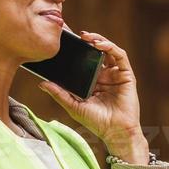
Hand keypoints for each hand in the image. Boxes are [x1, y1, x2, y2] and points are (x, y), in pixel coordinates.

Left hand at [38, 30, 148, 162]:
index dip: (77, 51)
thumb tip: (42, 83)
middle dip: (87, 41)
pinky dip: (111, 47)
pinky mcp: (126, 75)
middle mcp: (105, 76)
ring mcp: (116, 75)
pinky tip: (100, 45)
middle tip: (76, 35)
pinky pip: (120, 56)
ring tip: (87, 37)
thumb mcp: (73, 106)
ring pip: (109, 51)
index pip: (84, 61)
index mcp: (92, 82)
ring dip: (99, 40)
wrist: (115, 132)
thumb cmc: (96, 122)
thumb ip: (59, 94)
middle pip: (96, 53)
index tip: (65, 43)